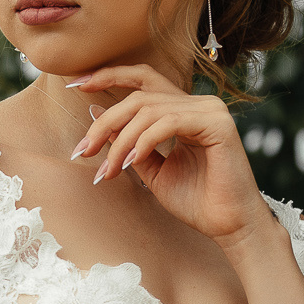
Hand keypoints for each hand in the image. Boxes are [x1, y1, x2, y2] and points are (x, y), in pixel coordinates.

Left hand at [67, 64, 270, 247]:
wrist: (229, 227)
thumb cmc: (196, 202)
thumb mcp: (150, 169)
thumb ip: (127, 141)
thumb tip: (95, 112)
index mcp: (183, 109)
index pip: (143, 79)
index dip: (108, 76)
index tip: (74, 86)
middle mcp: (198, 103)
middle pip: (138, 95)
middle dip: (105, 123)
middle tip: (82, 150)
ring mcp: (210, 109)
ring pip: (148, 110)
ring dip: (120, 141)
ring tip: (109, 170)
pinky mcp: (217, 123)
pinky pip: (167, 122)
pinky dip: (143, 141)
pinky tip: (130, 162)